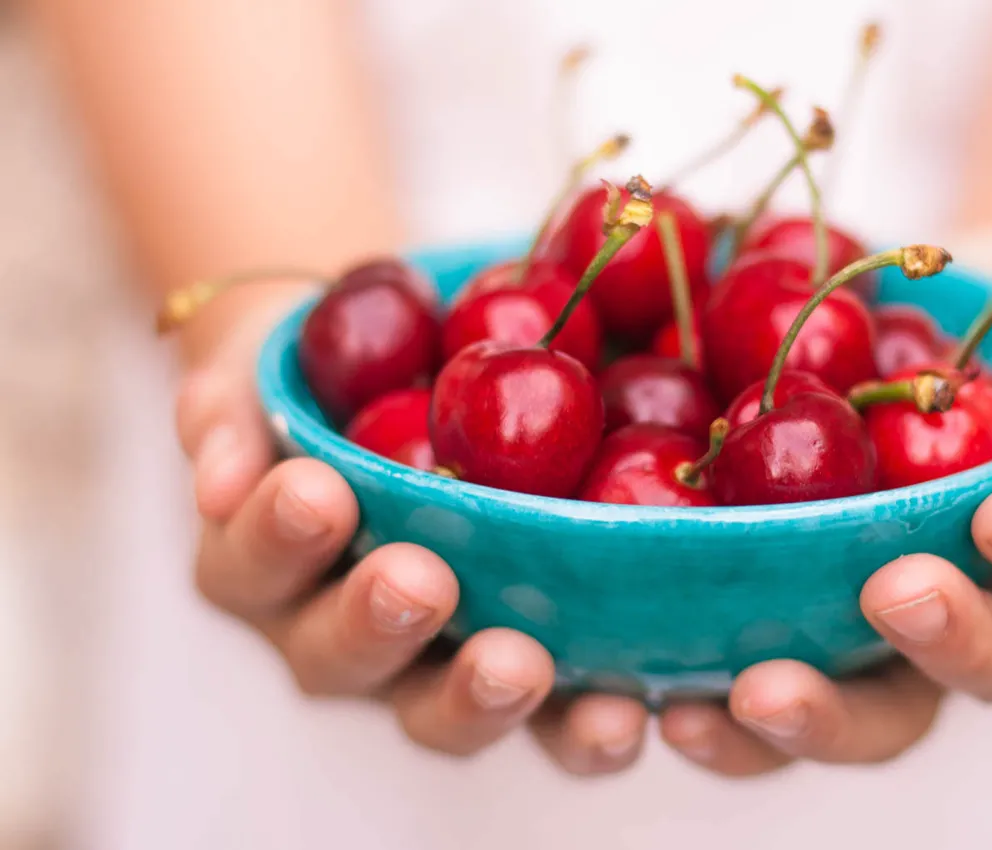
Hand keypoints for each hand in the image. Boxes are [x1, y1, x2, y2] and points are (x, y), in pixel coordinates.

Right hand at [174, 294, 650, 774]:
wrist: (416, 381)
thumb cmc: (330, 376)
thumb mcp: (270, 362)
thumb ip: (228, 406)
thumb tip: (220, 476)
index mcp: (264, 565)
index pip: (250, 566)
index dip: (275, 539)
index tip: (316, 492)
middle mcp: (340, 632)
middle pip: (342, 659)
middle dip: (378, 625)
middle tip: (418, 581)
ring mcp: (433, 662)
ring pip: (443, 710)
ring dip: (479, 696)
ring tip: (522, 664)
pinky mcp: (528, 669)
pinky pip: (554, 718)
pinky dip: (587, 724)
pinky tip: (628, 707)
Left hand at [640, 237, 991, 776]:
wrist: (943, 328)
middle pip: (990, 668)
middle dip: (947, 642)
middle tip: (896, 594)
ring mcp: (897, 634)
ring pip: (878, 710)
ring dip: (818, 714)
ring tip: (750, 693)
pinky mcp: (807, 628)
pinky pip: (777, 689)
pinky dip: (727, 715)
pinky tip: (668, 701)